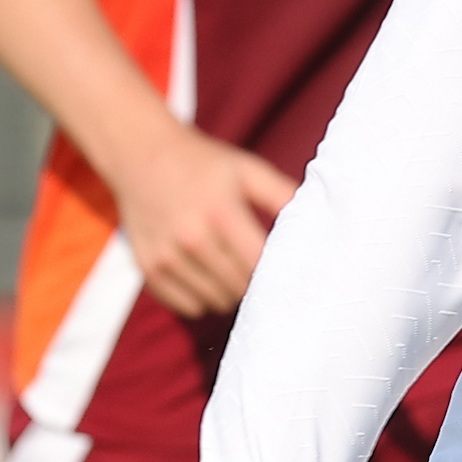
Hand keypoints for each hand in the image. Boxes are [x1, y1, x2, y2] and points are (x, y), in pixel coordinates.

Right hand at [108, 126, 300, 316]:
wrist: (140, 153)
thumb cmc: (204, 163)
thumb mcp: (246, 169)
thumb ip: (282, 195)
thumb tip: (322, 219)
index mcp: (222, 213)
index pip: (261, 266)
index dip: (277, 271)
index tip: (285, 267)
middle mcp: (192, 239)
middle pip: (241, 289)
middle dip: (256, 283)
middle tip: (259, 268)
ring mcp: (167, 257)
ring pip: (217, 302)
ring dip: (230, 292)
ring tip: (231, 268)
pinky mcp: (149, 269)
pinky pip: (189, 307)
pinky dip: (202, 297)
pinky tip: (205, 273)